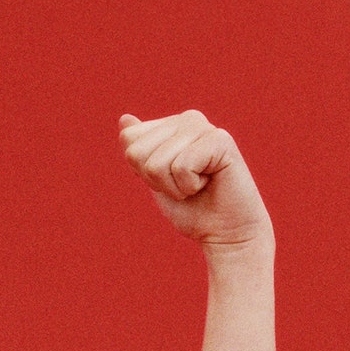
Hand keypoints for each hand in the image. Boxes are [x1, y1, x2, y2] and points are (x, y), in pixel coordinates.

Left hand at [119, 110, 271, 249]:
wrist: (225, 231)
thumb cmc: (192, 208)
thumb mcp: (156, 181)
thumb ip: (140, 152)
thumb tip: (124, 119)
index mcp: (172, 125)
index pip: (129, 140)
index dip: (142, 172)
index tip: (169, 181)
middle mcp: (188, 119)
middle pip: (137, 152)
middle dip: (155, 181)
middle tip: (184, 186)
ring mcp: (205, 127)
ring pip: (156, 163)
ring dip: (174, 188)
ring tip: (197, 186)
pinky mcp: (220, 140)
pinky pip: (181, 167)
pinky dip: (189, 187)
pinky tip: (209, 183)